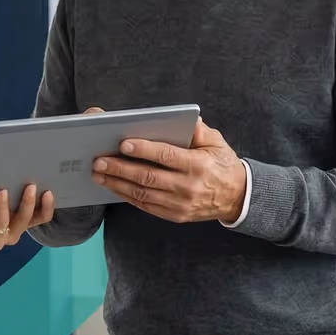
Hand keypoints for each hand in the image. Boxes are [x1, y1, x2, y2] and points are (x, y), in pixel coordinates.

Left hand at [0, 184, 54, 255]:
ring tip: (2, 191)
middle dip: (28, 203)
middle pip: (25, 220)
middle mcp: (12, 233)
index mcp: (20, 223)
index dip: (47, 207)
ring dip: (4, 207)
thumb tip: (18, 166)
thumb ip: (9, 192)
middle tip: (29, 186)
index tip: (47, 191)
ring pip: (5, 224)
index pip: (41, 218)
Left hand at [91, 118, 246, 223]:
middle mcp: (187, 186)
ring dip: (117, 184)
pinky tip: (113, 187)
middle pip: (148, 177)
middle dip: (120, 168)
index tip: (123, 143)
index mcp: (198, 165)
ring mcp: (180, 204)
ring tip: (98, 174)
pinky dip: (127, 196)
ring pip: (143, 194)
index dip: (144, 150)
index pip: (166, 156)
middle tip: (99, 161)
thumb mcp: (217, 143)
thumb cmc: (222, 164)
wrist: (237, 197)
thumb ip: (199, 131)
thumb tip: (185, 119)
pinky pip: (146, 206)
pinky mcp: (174, 215)